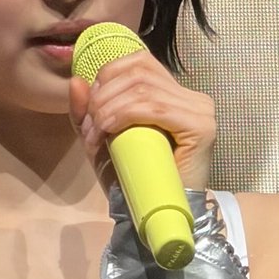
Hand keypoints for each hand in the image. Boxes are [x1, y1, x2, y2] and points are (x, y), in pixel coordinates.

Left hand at [68, 50, 215, 193]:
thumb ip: (88, 112)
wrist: (156, 215)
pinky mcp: (201, 128)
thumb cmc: (134, 181)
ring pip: (143, 89)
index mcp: (174, 94)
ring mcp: (200, 111)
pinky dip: (125, 115)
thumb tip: (77, 80)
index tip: (90, 111)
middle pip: (138, 73)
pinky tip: (110, 131)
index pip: (139, 63)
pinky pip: (156, 108)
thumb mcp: (102, 141)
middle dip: (104, 98)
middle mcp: (192, 97)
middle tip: (90, 130)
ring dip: (109, 110)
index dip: (107, 78)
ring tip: (97, 136)